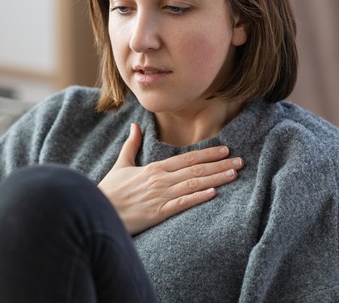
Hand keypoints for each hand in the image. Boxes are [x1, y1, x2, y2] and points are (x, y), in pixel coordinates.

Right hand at [98, 123, 243, 234]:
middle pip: (196, 169)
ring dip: (216, 178)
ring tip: (234, 174)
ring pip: (193, 184)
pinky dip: (197, 197)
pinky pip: (181, 204)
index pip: (186, 158)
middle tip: (240, 161)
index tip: (225, 149)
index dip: (207, 153)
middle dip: (219, 164)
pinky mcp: (157, 212)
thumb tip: (135, 125)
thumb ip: (131, 145)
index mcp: (154, 168)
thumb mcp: (121, 165)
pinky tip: (213, 193)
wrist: (98, 211)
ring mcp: (160, 196)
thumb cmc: (109, 191)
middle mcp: (160, 179)